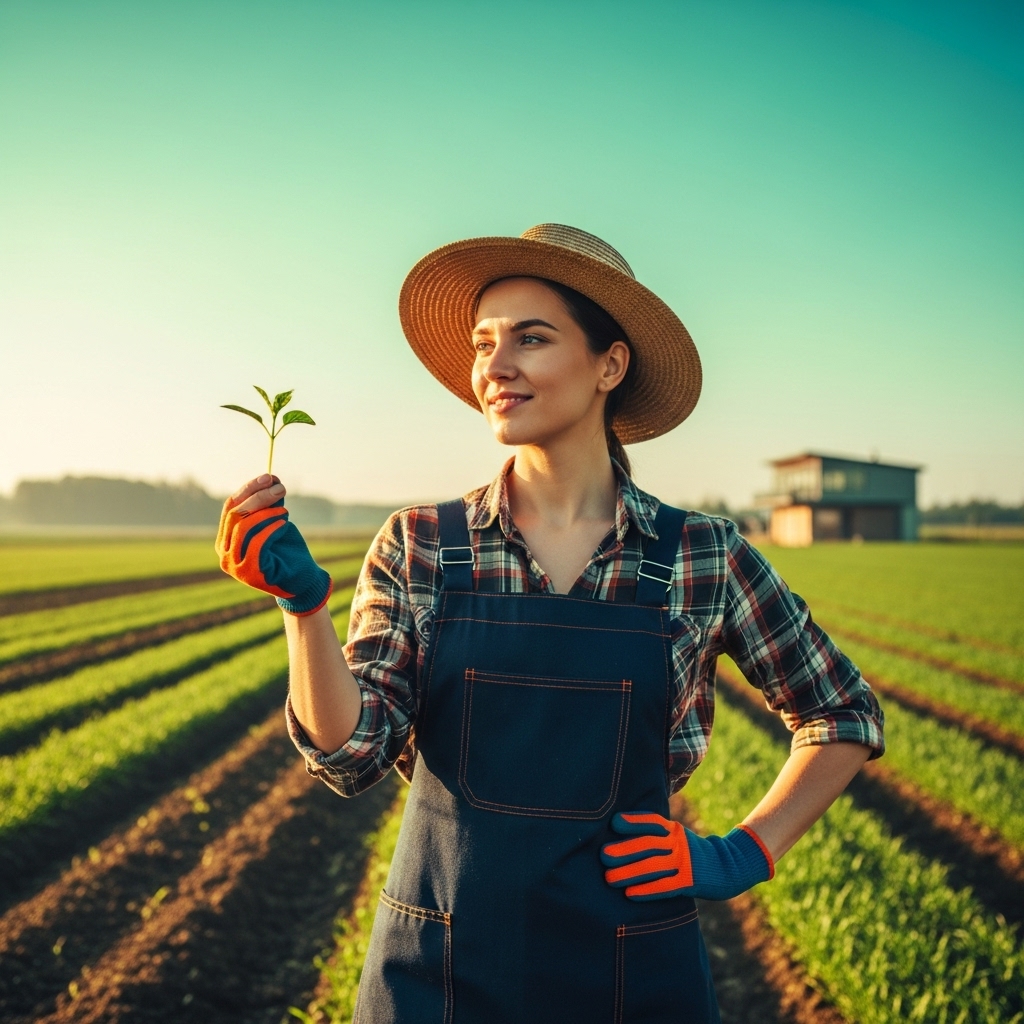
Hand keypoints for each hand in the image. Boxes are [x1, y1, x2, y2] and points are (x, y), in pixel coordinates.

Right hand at [216, 474, 331, 615]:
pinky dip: (270, 529)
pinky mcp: (249, 573)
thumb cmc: (286, 549)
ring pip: (243, 527)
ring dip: (265, 513)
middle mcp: (224, 552)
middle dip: (258, 497)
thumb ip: (269, 505)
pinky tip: (283, 523)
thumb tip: (271, 478)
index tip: (268, 477)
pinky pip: (256, 543)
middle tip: (280, 488)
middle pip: (235, 514)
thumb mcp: (275, 522)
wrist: (301, 581)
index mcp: (225, 539)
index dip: (248, 489)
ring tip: (284, 510)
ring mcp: (234, 565)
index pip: (230, 507)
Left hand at [600, 811, 773, 900]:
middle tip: (604, 855)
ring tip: (610, 878)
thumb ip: (656, 834)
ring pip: (653, 867)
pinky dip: (646, 890)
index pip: (651, 821)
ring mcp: (684, 862)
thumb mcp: (677, 836)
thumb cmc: (692, 851)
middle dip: (624, 850)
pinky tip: (630, 894)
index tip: (614, 823)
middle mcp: (678, 842)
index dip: (633, 821)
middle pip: (648, 844)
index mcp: (672, 829)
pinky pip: (665, 887)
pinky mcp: (689, 882)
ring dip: (629, 873)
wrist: (728, 867)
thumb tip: (619, 833)